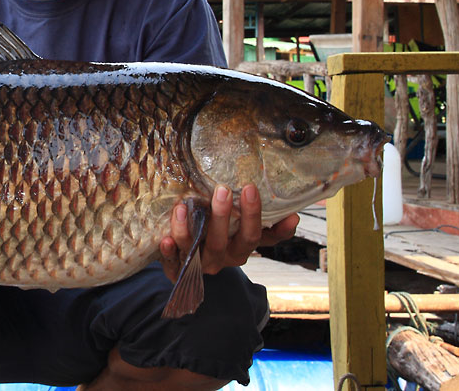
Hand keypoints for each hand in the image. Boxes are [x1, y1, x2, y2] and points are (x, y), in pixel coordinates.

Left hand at [158, 184, 298, 281]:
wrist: (189, 264)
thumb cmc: (221, 238)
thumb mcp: (243, 232)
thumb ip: (267, 225)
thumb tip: (293, 214)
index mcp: (241, 248)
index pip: (255, 235)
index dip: (259, 218)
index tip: (256, 192)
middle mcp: (223, 258)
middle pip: (225, 241)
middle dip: (224, 216)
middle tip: (222, 190)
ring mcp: (200, 263)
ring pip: (196, 248)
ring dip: (188, 228)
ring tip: (183, 206)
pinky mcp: (178, 268)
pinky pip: (172, 261)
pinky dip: (169, 250)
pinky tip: (165, 238)